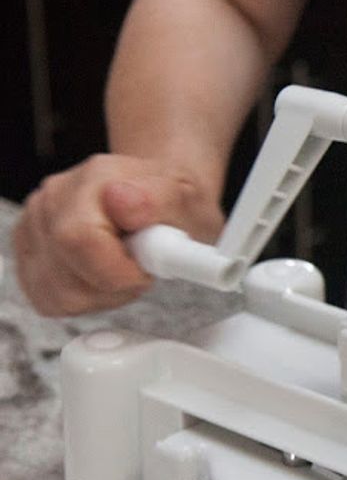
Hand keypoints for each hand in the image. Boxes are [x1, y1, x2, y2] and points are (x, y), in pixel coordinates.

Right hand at [13, 154, 223, 315]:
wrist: (162, 199)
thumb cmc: (173, 201)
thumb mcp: (185, 198)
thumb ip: (158, 200)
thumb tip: (123, 200)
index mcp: (93, 179)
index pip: (79, 240)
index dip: (118, 271)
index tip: (147, 269)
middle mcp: (53, 198)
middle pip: (64, 274)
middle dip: (113, 285)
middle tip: (140, 269)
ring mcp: (34, 225)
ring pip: (55, 294)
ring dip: (100, 295)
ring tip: (125, 270)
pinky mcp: (28, 253)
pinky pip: (48, 300)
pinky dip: (82, 300)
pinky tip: (104, 277)